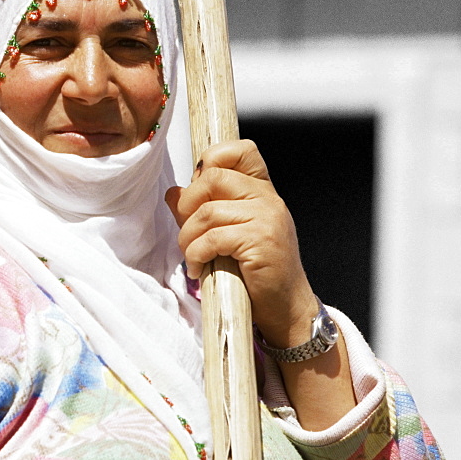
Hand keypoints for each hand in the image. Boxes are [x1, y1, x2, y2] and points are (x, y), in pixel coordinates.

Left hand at [164, 140, 317, 348]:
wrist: (286, 308)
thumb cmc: (257, 272)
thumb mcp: (228, 234)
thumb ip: (201, 210)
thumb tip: (174, 193)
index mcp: (262, 191)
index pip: (241, 150)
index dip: (212, 160)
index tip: (199, 192)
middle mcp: (268, 198)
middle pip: (213, 177)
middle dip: (188, 205)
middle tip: (188, 231)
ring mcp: (267, 218)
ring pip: (207, 211)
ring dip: (188, 237)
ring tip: (192, 256)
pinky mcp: (260, 241)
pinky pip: (212, 237)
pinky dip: (196, 254)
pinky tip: (199, 269)